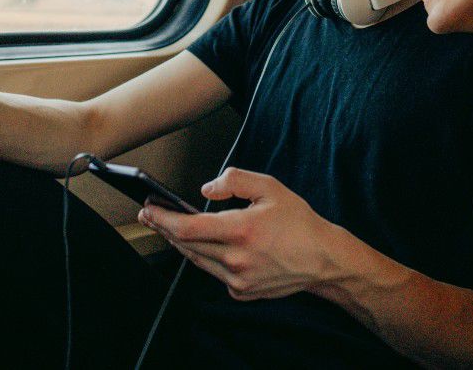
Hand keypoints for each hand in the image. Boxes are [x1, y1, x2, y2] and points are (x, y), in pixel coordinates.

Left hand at [139, 168, 351, 300]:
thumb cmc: (299, 223)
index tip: (149, 209)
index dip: (163, 218)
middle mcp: (236, 259)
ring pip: (197, 260)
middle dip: (165, 228)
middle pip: (186, 245)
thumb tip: (205, 190)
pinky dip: (207, 258)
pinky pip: (214, 273)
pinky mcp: (242, 291)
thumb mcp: (270, 188)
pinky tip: (208, 246)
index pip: (187, 227)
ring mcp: (237, 279)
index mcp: (241, 230)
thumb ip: (235, 181)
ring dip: (181, 243)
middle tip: (152, 215)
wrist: (323, 259)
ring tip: (170, 227)